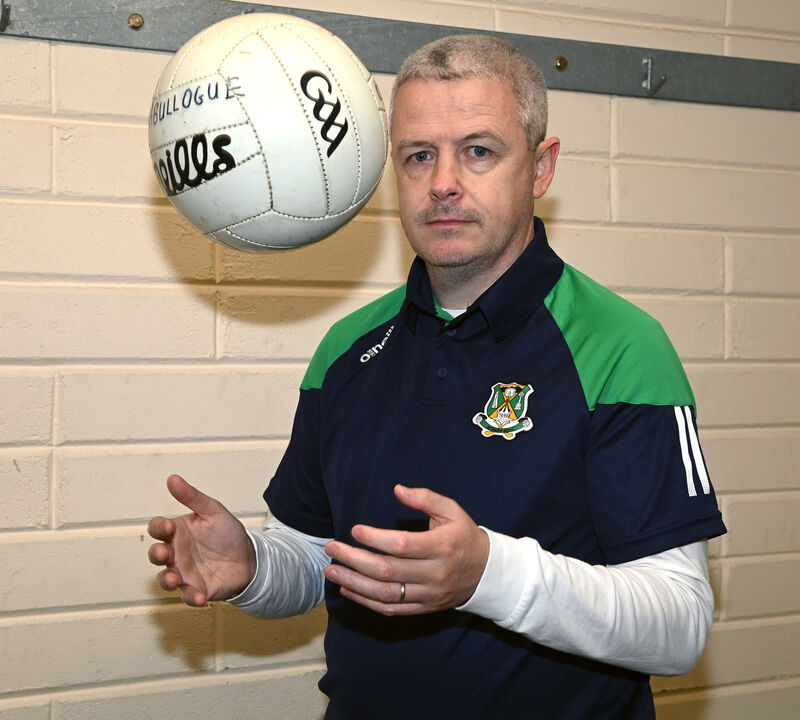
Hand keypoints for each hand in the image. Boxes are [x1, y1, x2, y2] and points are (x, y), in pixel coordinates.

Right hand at [147, 474, 254, 605]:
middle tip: (162, 553)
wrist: (249, 557)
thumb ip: (192, 497)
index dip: (158, 527)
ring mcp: (184, 573)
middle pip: (157, 555)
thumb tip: (172, 478)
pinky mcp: (197, 589)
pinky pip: (189, 596)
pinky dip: (191, 598)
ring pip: (166, 579)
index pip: (158, 528)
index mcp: (177, 532)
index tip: (167, 526)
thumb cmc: (227, 533)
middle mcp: (176, 554)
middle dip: (156, 554)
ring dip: (167, 580)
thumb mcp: (212, 511)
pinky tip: (199, 596)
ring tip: (174, 579)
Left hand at [323, 485, 488, 615]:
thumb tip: (397, 489)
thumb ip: (425, 498)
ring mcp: (428, 594)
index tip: (355, 530)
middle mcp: (435, 573)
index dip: (375, 539)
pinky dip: (366, 602)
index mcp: (442, 546)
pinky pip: (391, 609)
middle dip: (355, 560)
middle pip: (388, 570)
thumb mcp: (452, 511)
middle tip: (332, 549)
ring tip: (332, 570)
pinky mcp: (424, 608)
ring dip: (354, 583)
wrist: (486, 573)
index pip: (402, 545)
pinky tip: (348, 589)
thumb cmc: (464, 536)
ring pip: (385, 594)